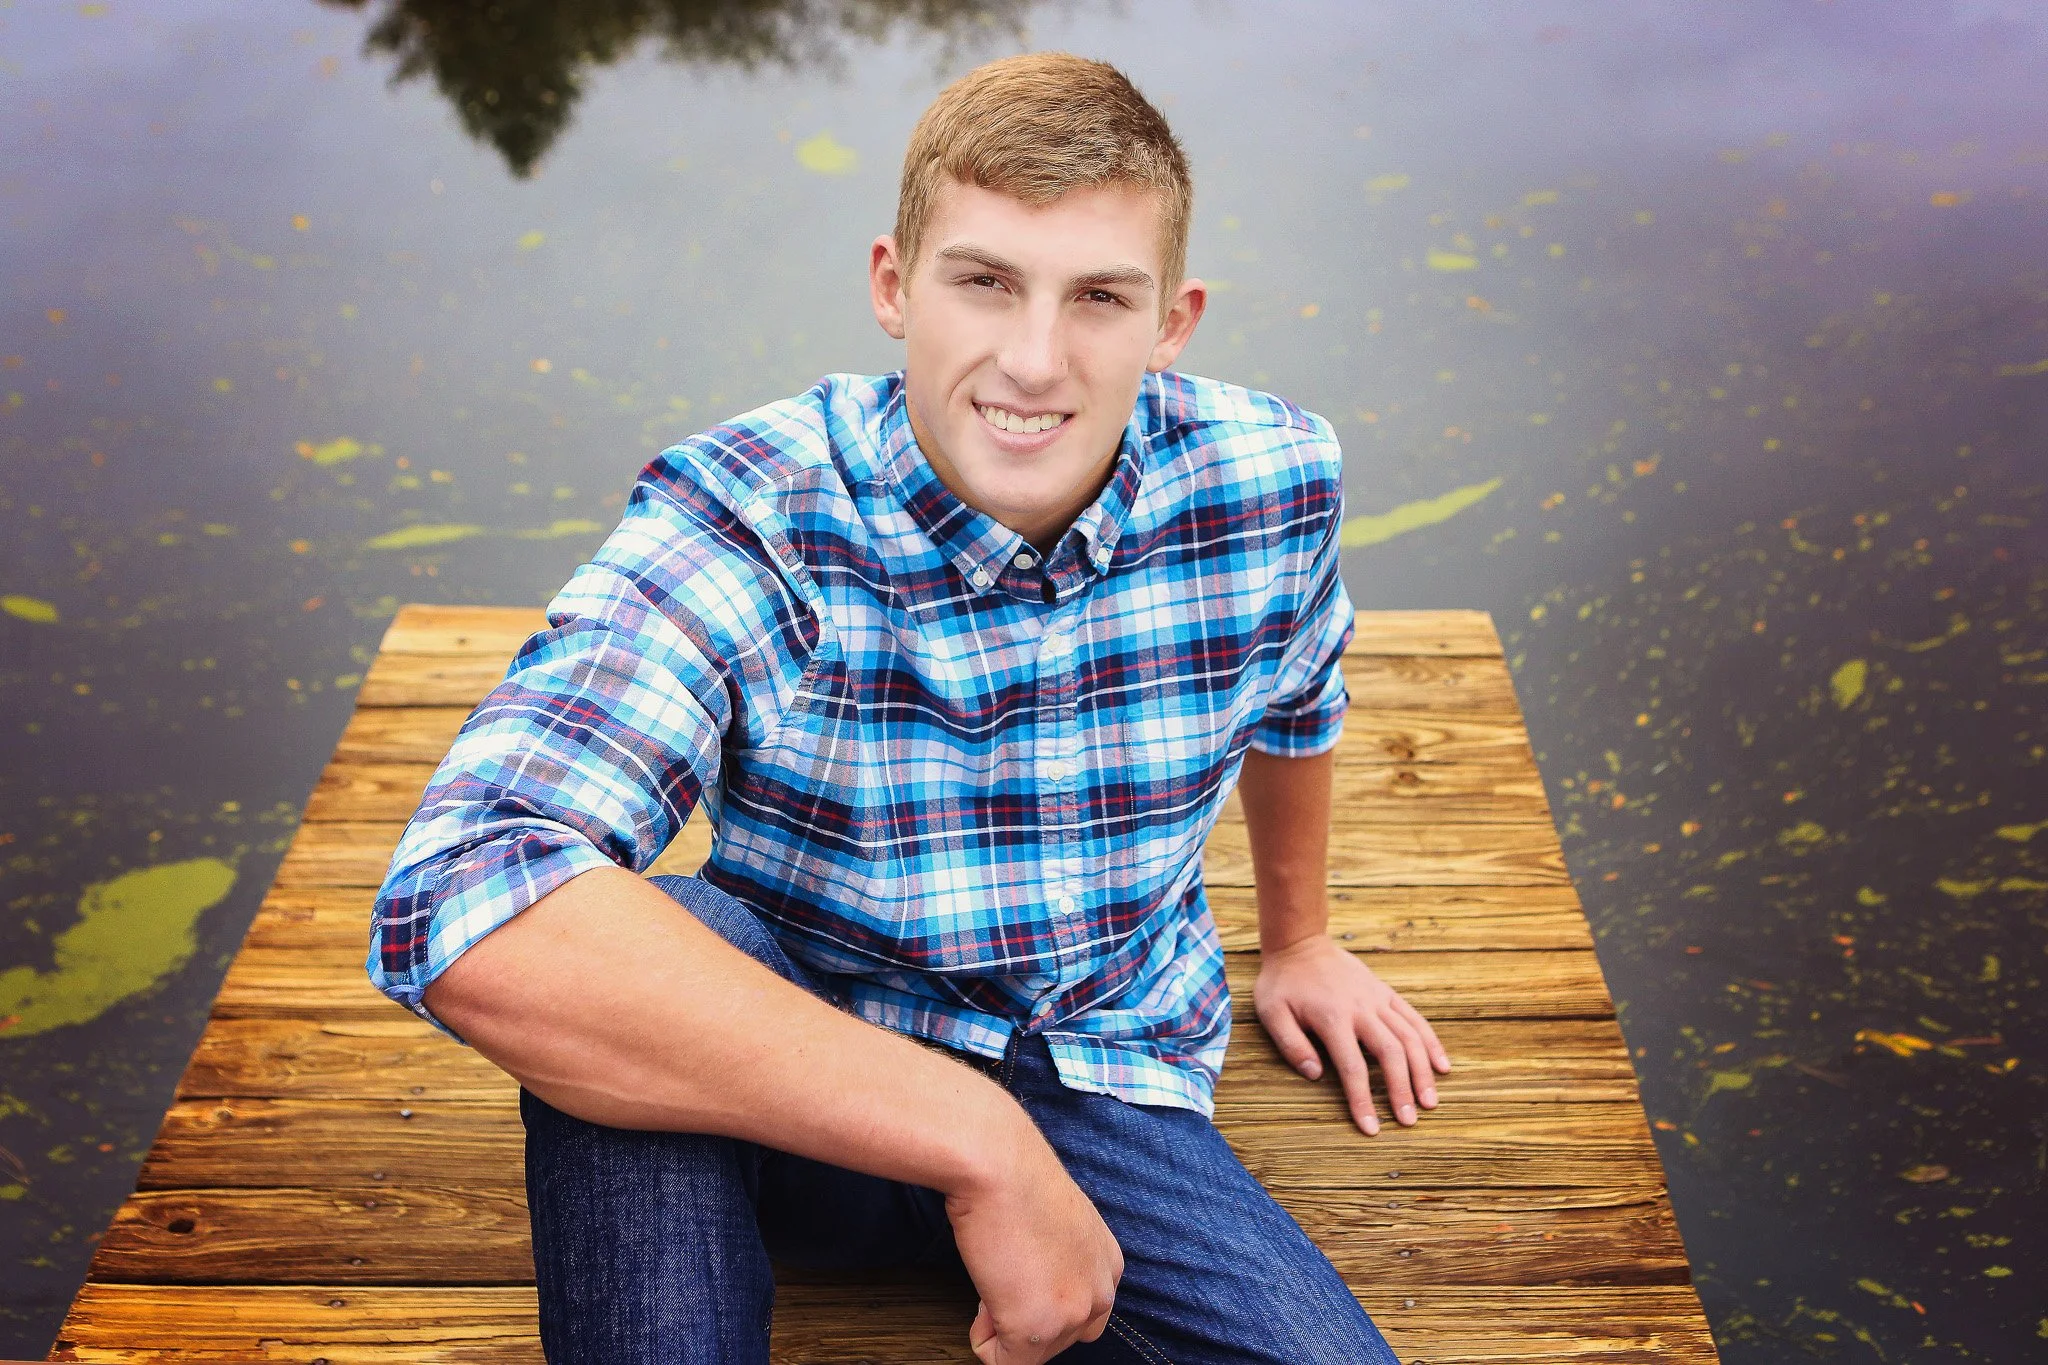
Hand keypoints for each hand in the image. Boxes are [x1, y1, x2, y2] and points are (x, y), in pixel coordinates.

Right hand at [944, 1111, 1121, 1363]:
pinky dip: (984, 1341)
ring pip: (1032, 1354)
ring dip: (1004, 1327)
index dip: (1039, 1297)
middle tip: (1003, 1277)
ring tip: (995, 1278)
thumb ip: (1060, 1260)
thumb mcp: (1058, 1222)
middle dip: (1024, 1318)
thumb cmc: (1016, 1178)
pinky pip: (1004, 1364)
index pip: (1081, 1311)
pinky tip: (983, 1301)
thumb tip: (1033, 1280)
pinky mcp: (1036, 1330)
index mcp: (1108, 1265)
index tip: (1018, 1271)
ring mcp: (1071, 1315)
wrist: (998, 1165)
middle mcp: (1100, 1292)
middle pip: (1060, 1339)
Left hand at [1253, 933, 1450, 1134]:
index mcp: (1332, 1018)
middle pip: (1391, 1054)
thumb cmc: (1282, 983)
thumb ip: (1292, 1046)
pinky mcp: (1385, 993)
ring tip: (1429, 1102)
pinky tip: (1442, 1065)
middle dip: (1402, 1090)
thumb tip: (1316, 1076)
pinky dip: (1431, 1042)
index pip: (1353, 1068)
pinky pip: (1414, 1018)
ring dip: (1422, 1071)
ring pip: (1409, 1037)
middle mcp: (1361, 1009)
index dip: (1363, 1101)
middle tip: (1409, 1122)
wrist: (1300, 942)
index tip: (1371, 1129)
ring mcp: (1377, 999)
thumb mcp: (1272, 1013)